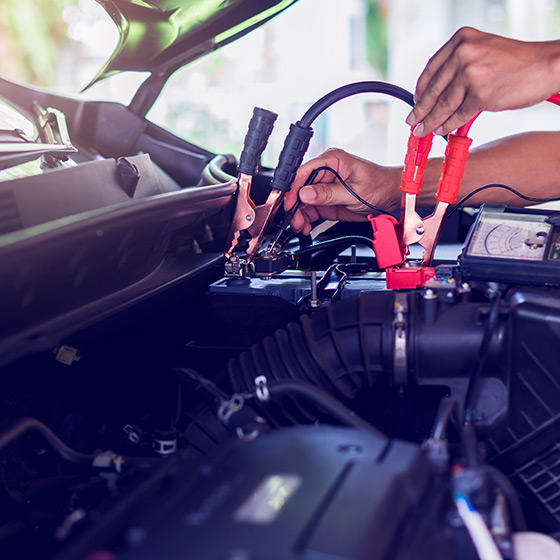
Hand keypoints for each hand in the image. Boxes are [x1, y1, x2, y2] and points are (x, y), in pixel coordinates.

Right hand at [284, 148, 400, 234]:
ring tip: (301, 226)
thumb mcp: (354, 191)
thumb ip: (328, 194)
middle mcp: (325, 173)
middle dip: (295, 206)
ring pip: (303, 202)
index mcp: (331, 161)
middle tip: (295, 220)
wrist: (391, 197)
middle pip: (300, 189)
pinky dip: (306, 220)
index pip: (304, 173)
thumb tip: (305, 194)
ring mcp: (324, 188)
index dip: (294, 189)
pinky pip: (311, 210)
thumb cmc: (379, 185)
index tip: (290, 203)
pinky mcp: (326, 201)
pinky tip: (306, 226)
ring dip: (299, 215)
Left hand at [406, 27, 559, 136]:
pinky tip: (442, 131)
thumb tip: (438, 94)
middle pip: (433, 89)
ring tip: (422, 131)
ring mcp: (471, 73)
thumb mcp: (484, 52)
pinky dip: (448, 125)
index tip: (415, 102)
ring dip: (430, 121)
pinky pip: (457, 114)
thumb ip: (460, 67)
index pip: (431, 69)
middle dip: (420, 110)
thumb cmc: (517, 62)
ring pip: (443, 104)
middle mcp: (464, 53)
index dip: (420, 89)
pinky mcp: (480, 94)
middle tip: (412, 122)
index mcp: (462, 40)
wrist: (546, 65)